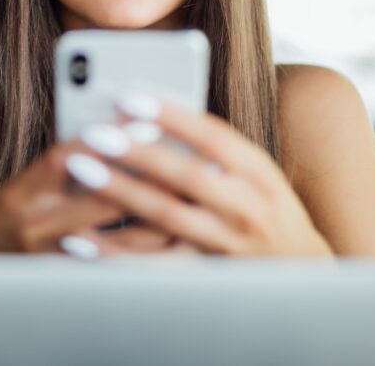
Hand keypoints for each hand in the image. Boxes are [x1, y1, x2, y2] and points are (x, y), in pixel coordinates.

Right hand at [0, 141, 196, 255]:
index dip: (108, 139)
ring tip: (193, 198)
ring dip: (160, 218)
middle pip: (103, 200)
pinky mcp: (73, 290)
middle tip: (192, 162)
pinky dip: (149, 254)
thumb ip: (60, 169)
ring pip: (121, 241)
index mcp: (18, 194)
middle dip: (151, 181)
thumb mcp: (17, 190)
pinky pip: (121, 270)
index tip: (148, 123)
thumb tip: (116, 135)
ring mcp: (54, 264)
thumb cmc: (5, 227)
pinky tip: (176, 237)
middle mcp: (32, 228)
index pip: (66, 158)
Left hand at [67, 95, 333, 256]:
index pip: (214, 138)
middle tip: (93, 132)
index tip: (128, 97)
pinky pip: (152, 267)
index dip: (171, 117)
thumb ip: (213, 147)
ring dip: (120, 193)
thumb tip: (154, 112)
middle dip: (138, 152)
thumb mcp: (254, 170)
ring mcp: (226, 244)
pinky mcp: (203, 277)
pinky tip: (77, 239)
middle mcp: (247, 207)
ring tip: (80, 170)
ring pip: (167, 218)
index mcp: (259, 172)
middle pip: (187, 176)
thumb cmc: (261, 204)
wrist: (297, 270)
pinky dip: (112, 254)